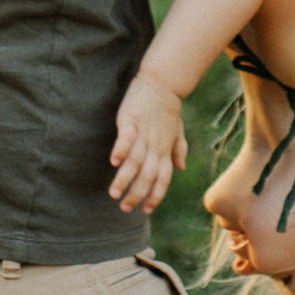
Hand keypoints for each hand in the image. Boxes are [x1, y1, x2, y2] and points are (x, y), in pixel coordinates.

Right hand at [109, 71, 187, 213]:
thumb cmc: (168, 109)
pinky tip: (113, 162)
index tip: (145, 211)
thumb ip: (179, 149)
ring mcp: (144, 133)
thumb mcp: (177, 130)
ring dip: (125, 179)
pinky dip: (121, 150)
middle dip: (137, 194)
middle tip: (124, 208)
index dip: (155, 196)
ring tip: (114, 194)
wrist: (162, 82)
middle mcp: (156, 145)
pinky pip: (126, 138)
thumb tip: (181, 168)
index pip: (163, 179)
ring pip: (135, 162)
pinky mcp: (131, 121)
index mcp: (165, 150)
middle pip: (148, 176)